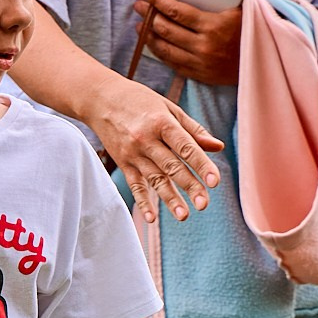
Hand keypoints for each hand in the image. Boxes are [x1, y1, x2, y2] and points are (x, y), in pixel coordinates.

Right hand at [85, 74, 222, 224]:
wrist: (100, 98)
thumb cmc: (140, 101)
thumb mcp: (168, 108)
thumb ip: (193, 130)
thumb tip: (218, 147)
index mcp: (161, 123)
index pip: (186, 147)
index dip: (201, 164)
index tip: (214, 182)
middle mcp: (146, 139)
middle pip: (171, 166)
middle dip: (189, 186)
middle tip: (204, 204)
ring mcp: (132, 152)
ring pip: (154, 179)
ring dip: (169, 199)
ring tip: (184, 216)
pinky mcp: (122, 162)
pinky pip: (134, 185)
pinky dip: (142, 202)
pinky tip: (152, 218)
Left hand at [134, 0, 242, 85]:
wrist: (268, 60)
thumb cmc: (252, 27)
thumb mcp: (240, 6)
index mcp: (214, 25)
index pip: (175, 10)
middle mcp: (205, 46)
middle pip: (166, 29)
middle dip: (149, 15)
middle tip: (139, 6)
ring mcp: (202, 63)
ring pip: (165, 49)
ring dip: (149, 36)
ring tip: (141, 25)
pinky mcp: (201, 75)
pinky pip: (173, 64)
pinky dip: (161, 53)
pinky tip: (154, 43)